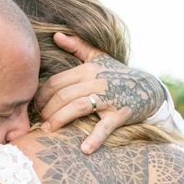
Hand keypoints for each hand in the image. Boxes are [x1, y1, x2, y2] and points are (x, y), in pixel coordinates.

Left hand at [35, 33, 165, 153]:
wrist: (148, 88)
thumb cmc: (117, 73)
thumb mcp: (98, 56)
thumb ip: (76, 45)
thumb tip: (56, 34)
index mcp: (87, 69)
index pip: (57, 82)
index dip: (42, 95)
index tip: (34, 107)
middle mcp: (96, 81)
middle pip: (63, 95)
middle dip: (47, 110)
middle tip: (39, 122)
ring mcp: (108, 97)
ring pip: (77, 107)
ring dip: (59, 119)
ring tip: (48, 130)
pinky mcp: (120, 114)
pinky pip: (105, 126)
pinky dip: (94, 138)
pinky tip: (84, 149)